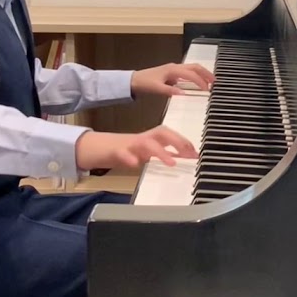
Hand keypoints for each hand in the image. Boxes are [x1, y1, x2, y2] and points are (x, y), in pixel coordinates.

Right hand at [75, 126, 197, 169]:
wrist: (99, 148)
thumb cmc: (127, 151)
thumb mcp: (147, 152)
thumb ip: (164, 153)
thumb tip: (184, 156)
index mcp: (151, 139)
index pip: (171, 135)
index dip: (184, 142)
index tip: (196, 154)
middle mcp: (143, 139)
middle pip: (162, 132)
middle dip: (177, 141)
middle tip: (189, 153)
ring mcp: (129, 144)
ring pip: (146, 143)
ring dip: (159, 152)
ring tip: (171, 163)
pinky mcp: (116, 151)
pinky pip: (123, 153)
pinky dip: (129, 158)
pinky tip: (135, 164)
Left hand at [131, 62, 214, 96]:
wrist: (133, 81)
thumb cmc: (144, 83)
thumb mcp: (156, 89)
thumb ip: (170, 91)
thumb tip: (184, 94)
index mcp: (172, 69)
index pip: (191, 74)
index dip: (200, 81)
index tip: (207, 90)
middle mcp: (174, 67)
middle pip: (194, 67)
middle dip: (205, 73)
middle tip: (215, 81)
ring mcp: (173, 69)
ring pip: (191, 69)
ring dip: (201, 74)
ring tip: (210, 81)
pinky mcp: (171, 73)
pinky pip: (186, 73)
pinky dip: (195, 76)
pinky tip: (197, 83)